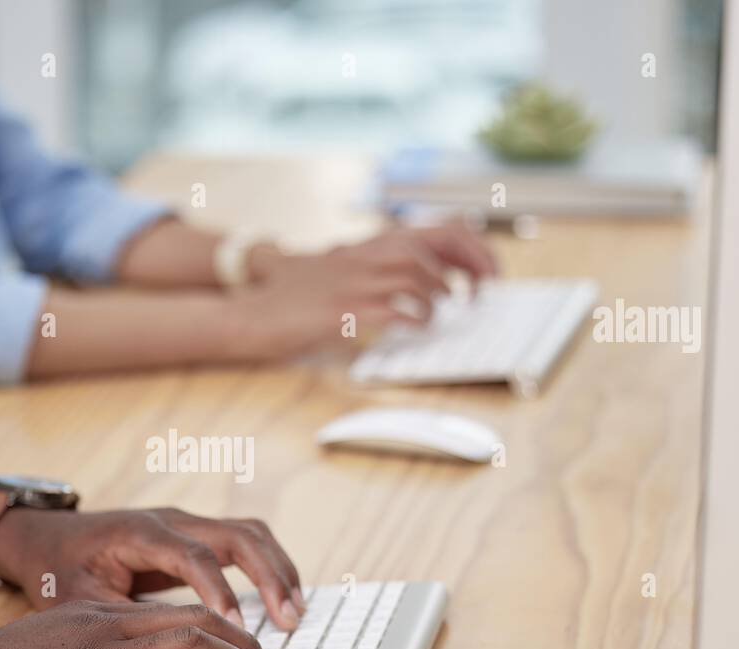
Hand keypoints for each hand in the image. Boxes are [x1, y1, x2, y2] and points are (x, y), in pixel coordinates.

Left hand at [0, 506, 305, 629]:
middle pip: (236, 535)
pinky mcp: (194, 536)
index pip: (193, 555)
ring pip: (249, 533)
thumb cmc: (58, 569)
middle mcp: (170, 521)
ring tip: (295, 613)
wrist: (47, 538)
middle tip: (288, 620)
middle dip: (268, 575)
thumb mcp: (78, 601)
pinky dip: (268, 568)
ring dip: (277, 569)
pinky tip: (281, 601)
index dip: (218, 590)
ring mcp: (186, 524)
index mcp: (140, 533)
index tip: (236, 627)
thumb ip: (120, 622)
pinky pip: (242, 543)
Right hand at [227, 222, 497, 359]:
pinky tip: (414, 328)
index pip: (432, 229)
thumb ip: (367, 263)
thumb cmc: (291, 298)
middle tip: (480, 294)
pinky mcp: (343, 312)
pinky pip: (393, 310)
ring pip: (415, 276)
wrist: (251, 315)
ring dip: (437, 295)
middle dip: (466, 268)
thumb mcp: (331, 267)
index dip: (470, 246)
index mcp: (364, 246)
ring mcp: (352, 283)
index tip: (487, 270)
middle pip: (430, 248)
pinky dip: (413, 320)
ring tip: (439, 312)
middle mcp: (361, 257)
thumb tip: (412, 275)